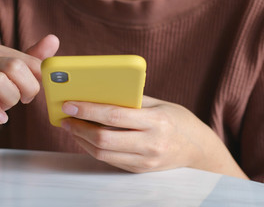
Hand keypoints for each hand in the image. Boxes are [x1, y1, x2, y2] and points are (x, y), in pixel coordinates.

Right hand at [0, 35, 58, 141]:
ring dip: (11, 99)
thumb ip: (32, 58)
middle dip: (27, 87)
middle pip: (13, 67)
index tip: (33, 89)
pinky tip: (0, 118)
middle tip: (25, 99)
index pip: (25, 59)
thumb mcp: (12, 75)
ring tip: (7, 106)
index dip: (36, 77)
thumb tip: (53, 39)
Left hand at [61, 96, 247, 177]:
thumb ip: (130, 100)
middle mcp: (150, 144)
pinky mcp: (138, 170)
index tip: (69, 104)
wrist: (198, 150)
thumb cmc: (176, 120)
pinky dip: (92, 149)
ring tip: (71, 126)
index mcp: (156, 122)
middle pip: (104, 139)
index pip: (114, 116)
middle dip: (78, 128)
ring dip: (81, 140)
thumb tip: (97, 93)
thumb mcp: (158, 104)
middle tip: (65, 117)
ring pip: (102, 153)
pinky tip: (85, 137)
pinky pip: (109, 160)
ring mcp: (144, 161)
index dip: (88, 110)